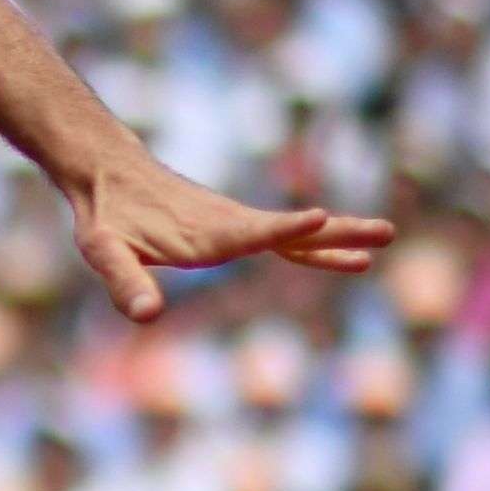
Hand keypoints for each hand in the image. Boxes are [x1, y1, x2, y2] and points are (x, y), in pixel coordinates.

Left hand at [65, 150, 391, 323]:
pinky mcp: (237, 226)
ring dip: (340, 237)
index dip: (286, 228)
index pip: (253, 233)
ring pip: (296, 234)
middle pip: (291, 232)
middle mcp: (230, 226)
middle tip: (386, 232)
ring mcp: (238, 224)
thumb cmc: (105, 216)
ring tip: (387, 238)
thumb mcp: (102, 251)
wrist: (110, 174)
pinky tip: (349, 256)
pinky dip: (318, 244)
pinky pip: (285, 238)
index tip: (321, 217)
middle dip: (337, 233)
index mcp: (205, 235)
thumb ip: (125, 281)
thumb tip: (147, 316)